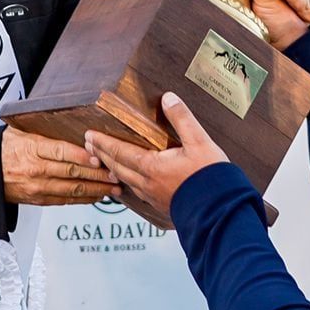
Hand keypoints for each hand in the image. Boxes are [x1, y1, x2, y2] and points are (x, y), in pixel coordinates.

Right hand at [1, 126, 120, 205]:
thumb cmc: (2, 149)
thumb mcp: (19, 131)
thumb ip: (44, 129)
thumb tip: (67, 119)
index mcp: (31, 148)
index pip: (60, 151)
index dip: (82, 156)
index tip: (99, 157)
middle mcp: (35, 169)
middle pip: (71, 173)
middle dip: (97, 175)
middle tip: (116, 173)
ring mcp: (37, 187)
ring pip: (72, 190)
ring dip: (96, 189)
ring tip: (113, 187)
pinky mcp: (38, 200)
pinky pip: (65, 200)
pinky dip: (84, 199)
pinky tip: (97, 195)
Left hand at [85, 93, 227, 214]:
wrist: (220, 210)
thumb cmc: (210, 177)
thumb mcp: (199, 141)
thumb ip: (182, 118)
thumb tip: (168, 98)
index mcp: (152, 166)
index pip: (119, 151)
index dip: (103, 142)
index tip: (89, 135)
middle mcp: (147, 183)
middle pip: (116, 167)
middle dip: (101, 154)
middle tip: (88, 146)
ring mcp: (153, 196)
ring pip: (125, 180)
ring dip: (112, 168)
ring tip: (104, 161)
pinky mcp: (161, 204)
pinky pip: (136, 191)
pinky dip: (126, 182)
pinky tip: (130, 182)